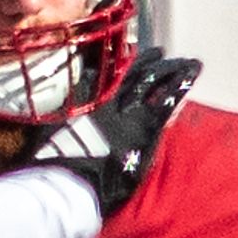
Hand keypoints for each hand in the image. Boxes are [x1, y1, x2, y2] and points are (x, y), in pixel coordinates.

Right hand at [27, 52, 201, 214]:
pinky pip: (167, 98)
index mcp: (81, 103)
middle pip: (128, 74)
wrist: (70, 184)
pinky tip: (192, 71)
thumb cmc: (52, 167)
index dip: (114, 64)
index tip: (123, 53)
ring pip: (150, 80)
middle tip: (158, 53)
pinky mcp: (145, 126)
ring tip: (183, 62)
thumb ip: (54, 123)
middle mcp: (105, 101)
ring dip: (167, 68)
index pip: (101, 76)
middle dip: (144, 62)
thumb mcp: (45, 138)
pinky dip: (180, 83)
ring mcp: (126, 112)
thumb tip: (49, 118)